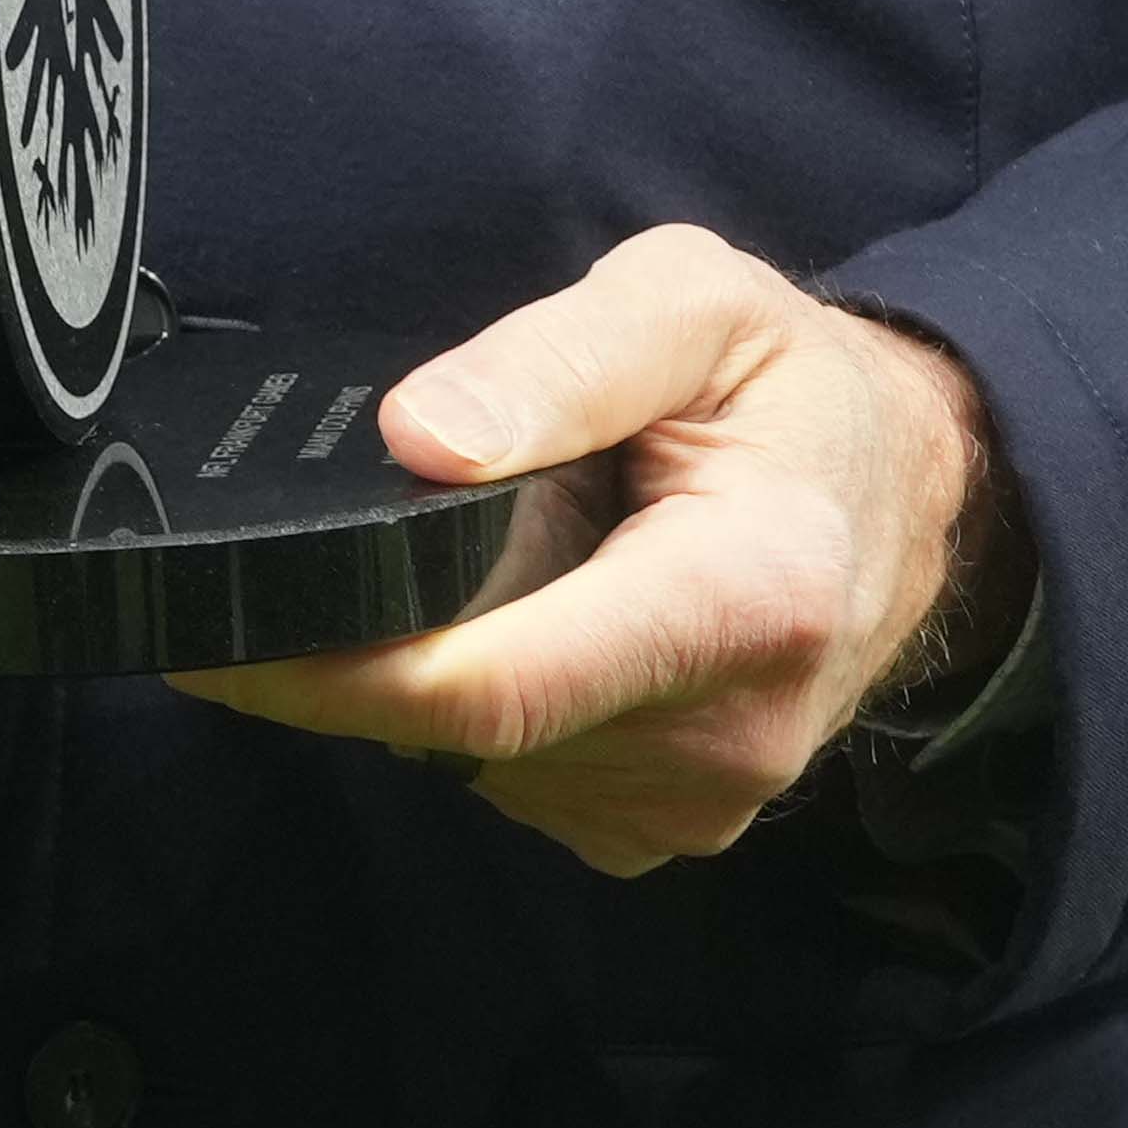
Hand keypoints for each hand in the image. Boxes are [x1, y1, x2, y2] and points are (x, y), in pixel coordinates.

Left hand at [176, 224, 1006, 877]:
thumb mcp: (690, 300)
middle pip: (472, 727)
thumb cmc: (791, 385)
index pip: (496, 683)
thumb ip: (558, 359)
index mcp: (743, 595)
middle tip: (332, 555)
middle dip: (369, 654)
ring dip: (441, 671)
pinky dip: (492, 707)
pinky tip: (534, 621)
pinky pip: (523, 779)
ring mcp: (704, 799)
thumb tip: (419, 438)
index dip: (333, 676)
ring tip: (494, 561)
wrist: (910, 490)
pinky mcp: (673, 826)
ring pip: (486, 759)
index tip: (216, 644)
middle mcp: (731, 730)